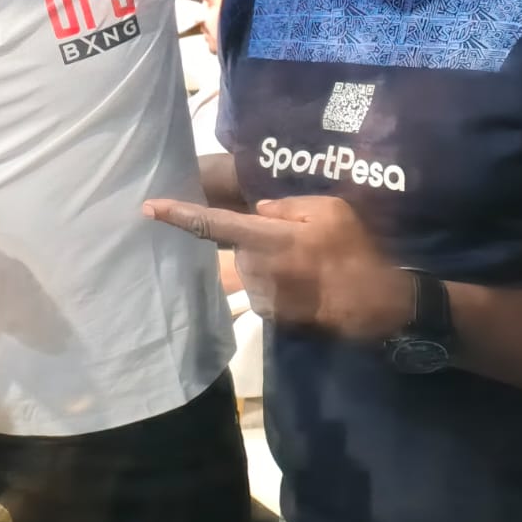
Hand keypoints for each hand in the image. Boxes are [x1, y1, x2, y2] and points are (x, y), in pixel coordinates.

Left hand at [143, 194, 410, 341]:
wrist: (373, 303)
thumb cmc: (355, 249)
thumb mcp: (330, 210)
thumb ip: (288, 207)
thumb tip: (260, 211)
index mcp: (267, 237)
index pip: (211, 225)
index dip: (178, 215)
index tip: (148, 208)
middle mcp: (256, 267)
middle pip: (236, 248)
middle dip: (254, 242)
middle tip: (295, 243)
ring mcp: (260, 294)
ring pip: (248, 270)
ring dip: (265, 264)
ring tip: (305, 266)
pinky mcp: (269, 313)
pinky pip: (260, 290)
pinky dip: (274, 283)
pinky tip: (302, 284)